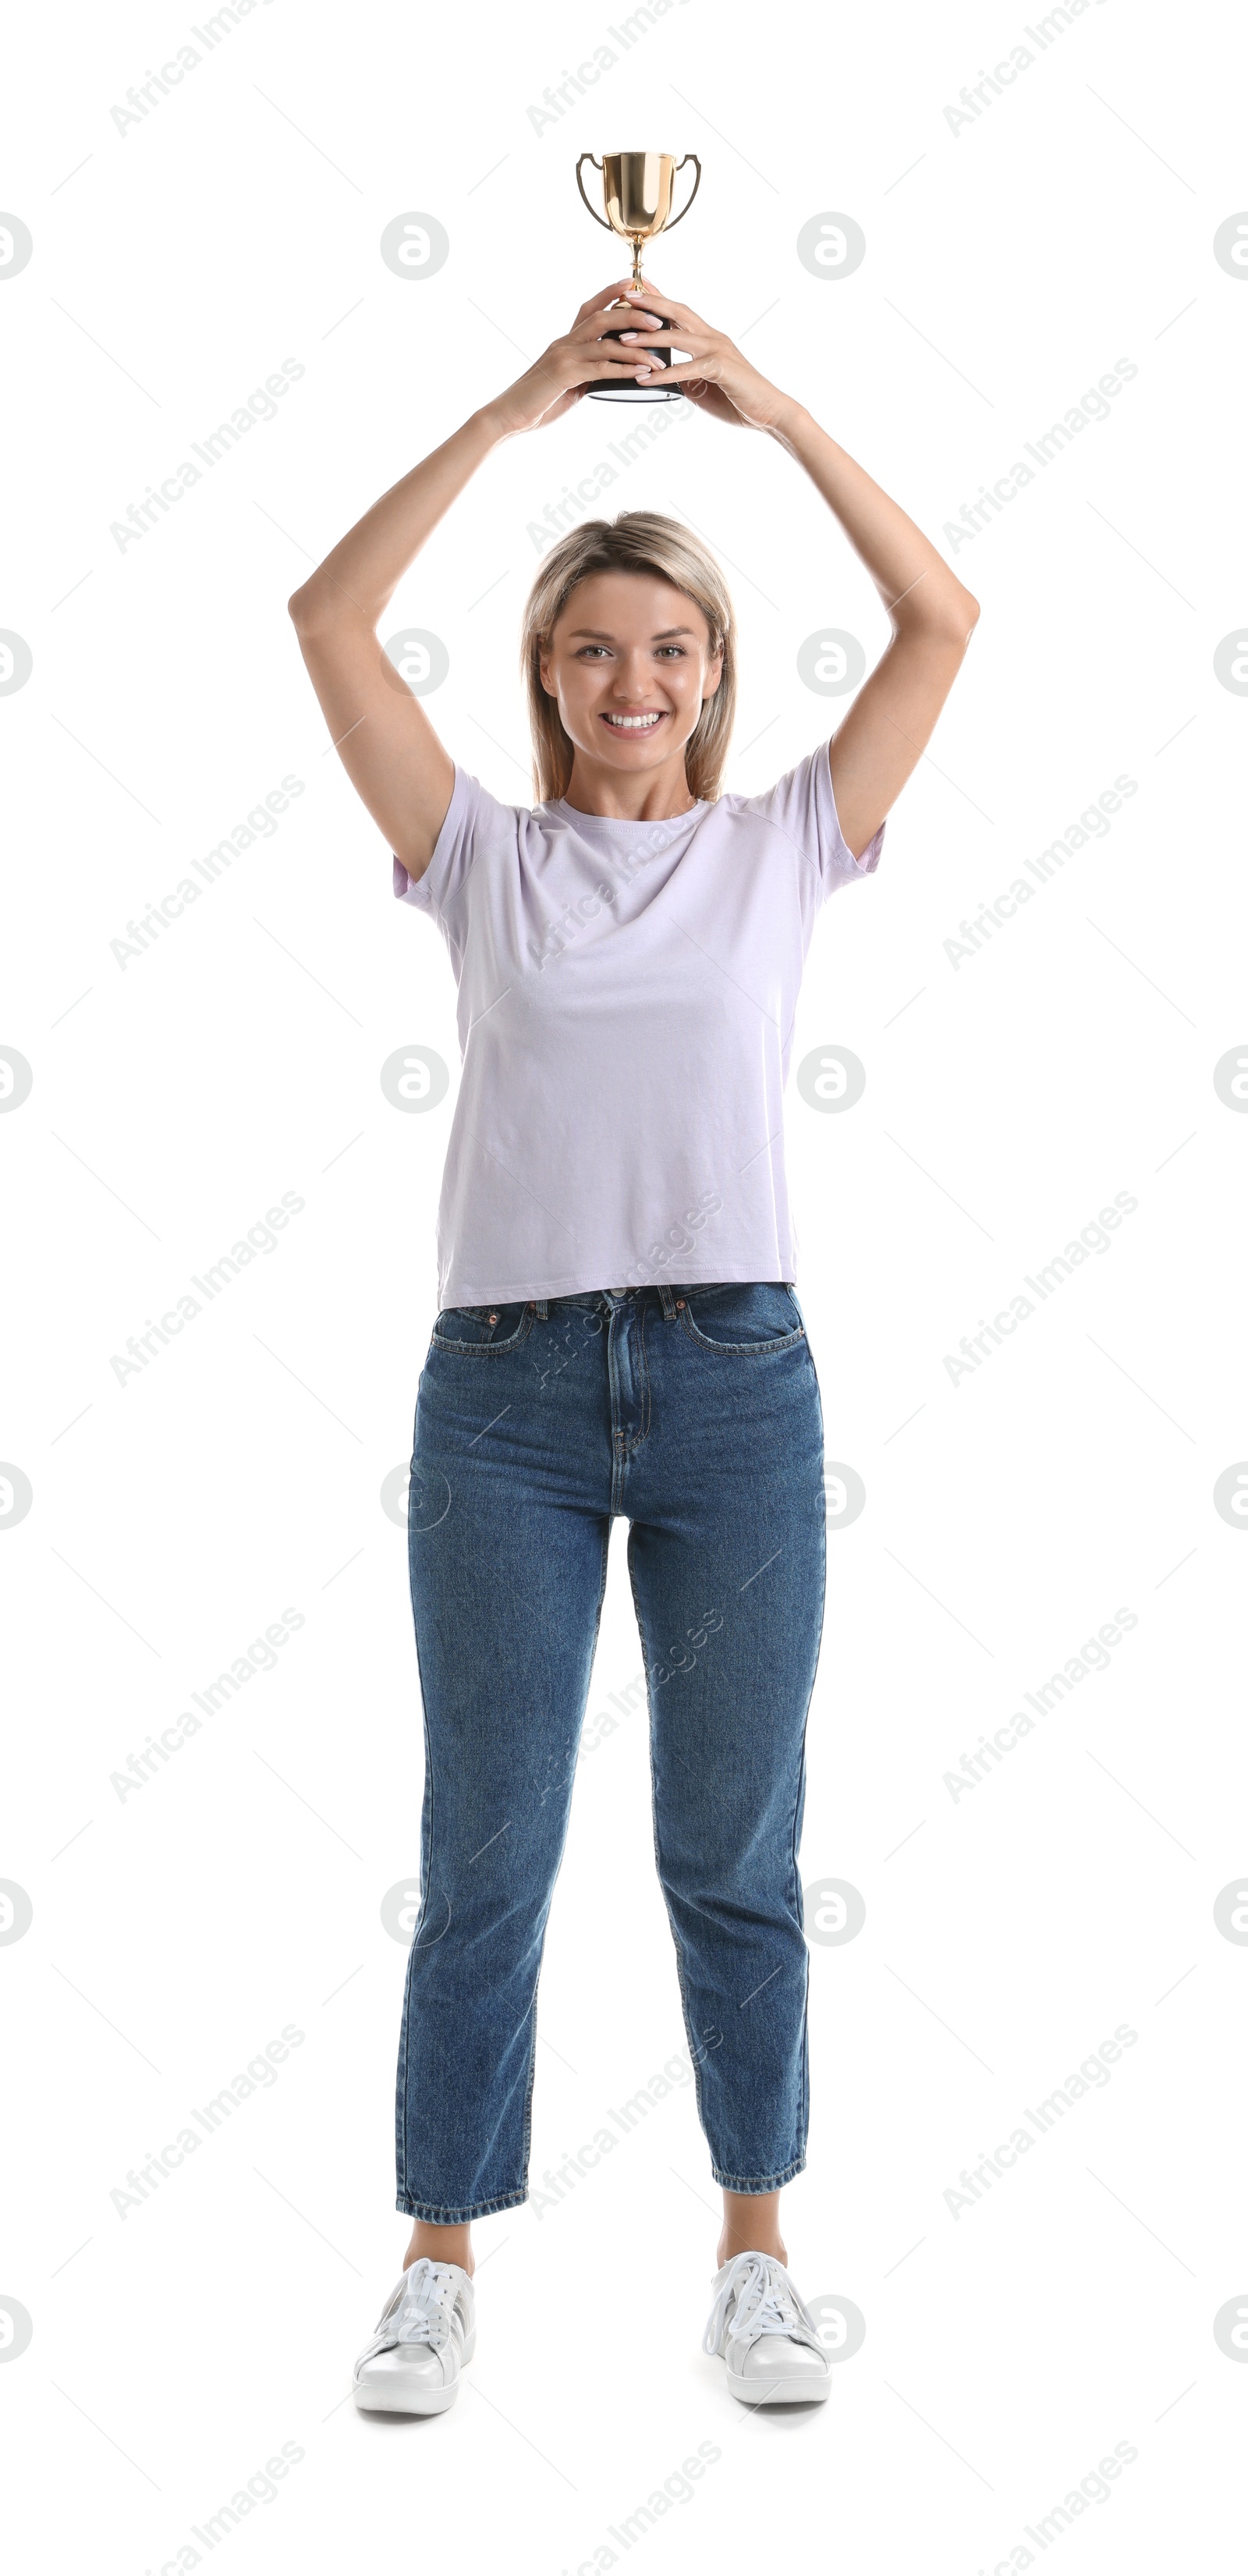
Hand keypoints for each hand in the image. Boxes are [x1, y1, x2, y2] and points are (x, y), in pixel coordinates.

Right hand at [483, 282, 672, 434]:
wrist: (509, 414)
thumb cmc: (539, 400)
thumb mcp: (567, 381)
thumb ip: (586, 371)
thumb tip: (609, 373)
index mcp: (565, 341)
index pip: (590, 308)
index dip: (611, 293)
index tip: (633, 284)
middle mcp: (565, 342)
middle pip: (603, 318)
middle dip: (633, 317)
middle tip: (657, 321)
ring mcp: (564, 357)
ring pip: (605, 343)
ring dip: (635, 349)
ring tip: (657, 356)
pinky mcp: (564, 375)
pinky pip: (600, 369)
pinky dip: (623, 370)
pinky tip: (640, 373)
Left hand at [613, 283, 793, 431]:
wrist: (770, 412)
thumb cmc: (738, 400)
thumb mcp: (704, 385)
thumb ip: (686, 376)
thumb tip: (665, 377)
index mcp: (708, 339)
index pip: (679, 313)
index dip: (658, 298)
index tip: (635, 288)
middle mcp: (713, 338)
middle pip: (677, 313)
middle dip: (651, 303)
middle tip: (625, 296)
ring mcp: (718, 351)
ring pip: (678, 337)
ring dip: (650, 337)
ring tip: (625, 339)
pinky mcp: (721, 369)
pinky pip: (688, 369)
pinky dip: (665, 374)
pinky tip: (646, 378)